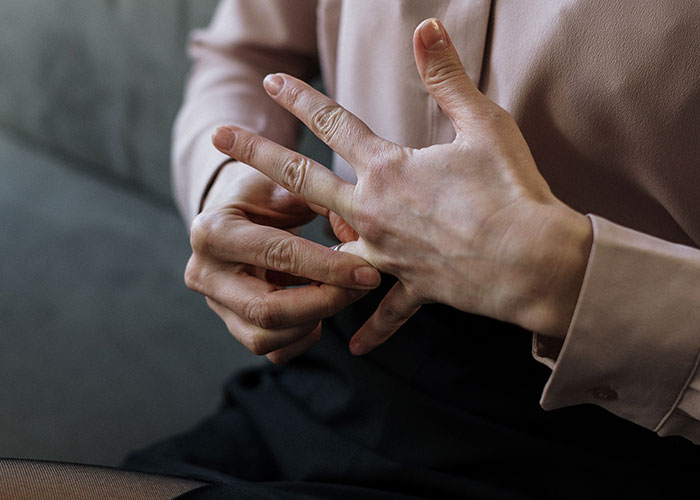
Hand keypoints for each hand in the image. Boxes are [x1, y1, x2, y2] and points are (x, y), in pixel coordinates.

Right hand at [184, 160, 380, 363]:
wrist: (231, 212)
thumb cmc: (262, 196)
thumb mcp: (288, 185)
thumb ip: (326, 205)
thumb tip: (362, 241)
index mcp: (214, 230)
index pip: (279, 255)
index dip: (328, 267)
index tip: (367, 271)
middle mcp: (205, 272)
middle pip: (267, 309)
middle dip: (323, 303)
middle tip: (361, 288)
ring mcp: (214, 304)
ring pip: (266, 338)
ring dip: (313, 322)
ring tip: (339, 293)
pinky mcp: (231, 324)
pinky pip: (272, 350)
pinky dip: (303, 336)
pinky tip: (318, 310)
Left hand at [213, 19, 592, 354]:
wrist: (533, 263)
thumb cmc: (510, 191)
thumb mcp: (482, 123)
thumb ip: (447, 76)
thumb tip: (427, 26)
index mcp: (388, 169)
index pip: (333, 123)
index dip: (300, 98)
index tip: (270, 82)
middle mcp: (375, 213)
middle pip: (303, 180)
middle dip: (258, 156)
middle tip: (219, 140)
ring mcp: (389, 255)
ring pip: (329, 250)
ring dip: (297, 248)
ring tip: (270, 249)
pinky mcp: (414, 288)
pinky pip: (386, 312)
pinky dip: (372, 328)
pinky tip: (353, 346)